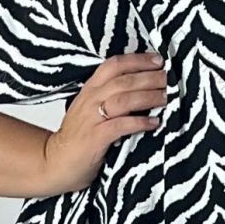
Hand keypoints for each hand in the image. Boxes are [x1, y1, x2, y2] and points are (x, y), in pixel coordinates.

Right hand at [41, 52, 166, 193]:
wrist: (56, 163)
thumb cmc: (77, 137)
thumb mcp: (90, 109)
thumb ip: (110, 97)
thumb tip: (142, 88)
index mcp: (90, 89)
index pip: (113, 65)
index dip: (137, 60)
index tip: (157, 60)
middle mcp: (90, 100)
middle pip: (123, 80)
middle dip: (149, 77)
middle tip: (168, 78)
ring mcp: (92, 119)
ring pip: (124, 100)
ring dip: (148, 97)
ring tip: (166, 98)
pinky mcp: (96, 138)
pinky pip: (121, 126)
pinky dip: (140, 122)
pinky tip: (154, 122)